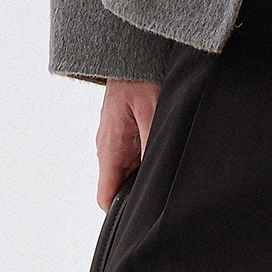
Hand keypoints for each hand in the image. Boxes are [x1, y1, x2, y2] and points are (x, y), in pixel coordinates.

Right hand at [95, 78, 161, 208]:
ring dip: (143, 175)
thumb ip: (152, 143)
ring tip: (165, 171)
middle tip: (164, 193)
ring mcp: (114, 141)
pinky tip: (161, 153)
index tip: (141, 217)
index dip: (121, 213)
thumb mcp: (153, 110)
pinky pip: (132, 157)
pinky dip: (145, 161)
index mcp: (110, 147)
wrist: (131, 54)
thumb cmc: (139, 76)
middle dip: (138, 194)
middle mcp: (107, 147)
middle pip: (118, 187)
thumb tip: (156, 175)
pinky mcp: (123, 133)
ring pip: (126, 172)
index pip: (105, 196)